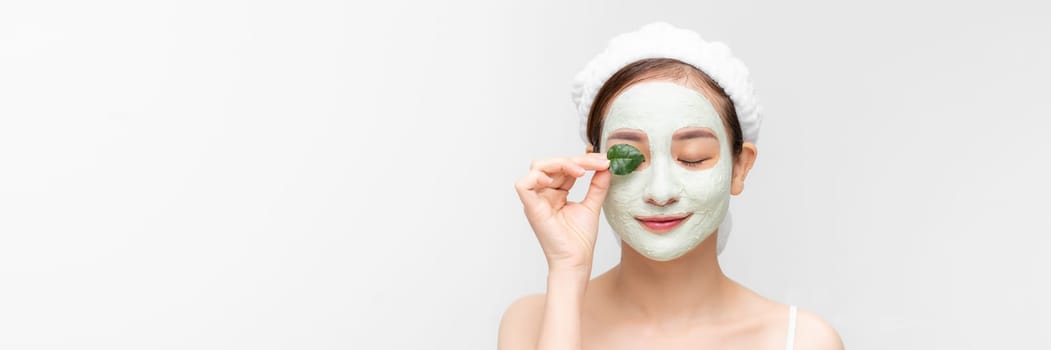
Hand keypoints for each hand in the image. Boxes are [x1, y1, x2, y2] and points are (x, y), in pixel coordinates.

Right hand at [514, 153, 610, 270]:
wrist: (576, 260)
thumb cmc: (580, 240)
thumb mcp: (592, 206)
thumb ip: (597, 186)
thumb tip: (605, 167)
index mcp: (555, 193)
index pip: (564, 167)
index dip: (583, 161)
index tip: (604, 162)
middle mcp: (543, 194)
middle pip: (551, 163)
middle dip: (575, 159)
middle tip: (598, 163)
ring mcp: (536, 200)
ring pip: (537, 167)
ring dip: (560, 163)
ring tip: (581, 171)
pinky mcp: (531, 208)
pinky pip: (524, 184)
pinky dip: (538, 176)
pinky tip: (559, 180)